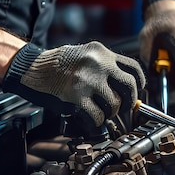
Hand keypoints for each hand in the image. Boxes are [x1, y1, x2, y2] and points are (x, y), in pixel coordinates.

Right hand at [3, 41, 145, 126]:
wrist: (34, 68)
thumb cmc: (58, 63)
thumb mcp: (85, 54)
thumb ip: (104, 65)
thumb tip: (123, 86)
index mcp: (102, 52)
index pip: (133, 67)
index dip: (139, 82)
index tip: (138, 90)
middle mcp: (98, 64)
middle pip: (129, 86)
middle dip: (130, 101)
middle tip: (126, 107)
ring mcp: (88, 81)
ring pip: (114, 104)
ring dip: (111, 112)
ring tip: (105, 112)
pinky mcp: (77, 97)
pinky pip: (97, 115)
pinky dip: (98, 122)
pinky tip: (93, 120)